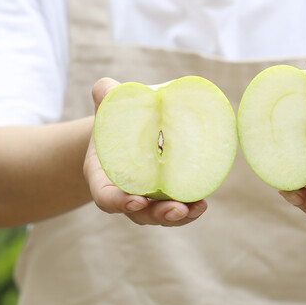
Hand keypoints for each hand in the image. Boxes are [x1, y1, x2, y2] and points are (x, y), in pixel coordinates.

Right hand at [83, 78, 207, 225]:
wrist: (124, 137)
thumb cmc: (114, 124)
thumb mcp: (107, 110)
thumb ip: (106, 98)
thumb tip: (108, 88)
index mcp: (103, 178)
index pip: (106, 198)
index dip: (120, 203)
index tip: (137, 201)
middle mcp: (124, 194)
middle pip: (139, 213)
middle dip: (158, 214)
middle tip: (177, 209)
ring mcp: (145, 199)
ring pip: (160, 215)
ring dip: (179, 216)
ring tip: (198, 208)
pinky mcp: (165, 196)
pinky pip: (176, 207)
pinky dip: (189, 208)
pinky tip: (203, 203)